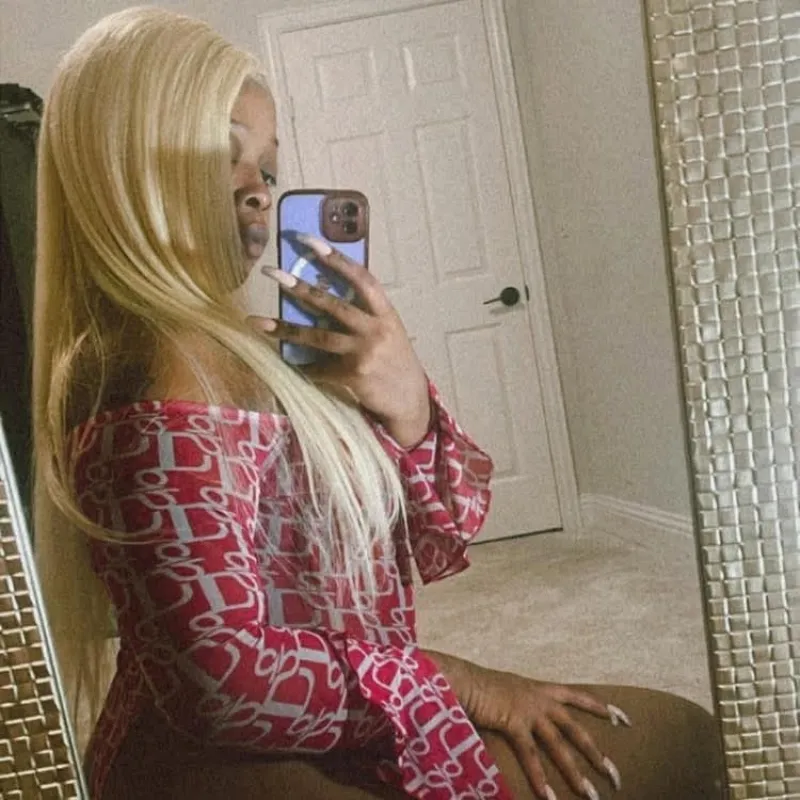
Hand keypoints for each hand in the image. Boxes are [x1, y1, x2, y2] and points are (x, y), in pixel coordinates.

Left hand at [251, 235, 430, 446]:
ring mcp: (365, 352)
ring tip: (256, 322)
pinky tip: (285, 362)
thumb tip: (323, 297)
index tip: (309, 241)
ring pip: (318, 337)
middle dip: (299, 287)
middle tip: (271, 273)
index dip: (336, 258)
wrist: (410, 399)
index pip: (361, 278)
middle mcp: (376, 329)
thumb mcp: (388, 331)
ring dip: (285, 329)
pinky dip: (302, 366)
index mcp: (385, 313)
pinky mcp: (354, 375)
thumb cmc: (395, 362)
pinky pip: (320, 368)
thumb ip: (365, 314)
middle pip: (332, 304)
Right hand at [426, 652, 628, 799]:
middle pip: (576, 729)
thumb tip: (524, 722)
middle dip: (597, 754)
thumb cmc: (478, 686)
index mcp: (539, 689)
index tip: (623, 718)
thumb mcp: (506, 692)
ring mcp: (528, 710)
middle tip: (616, 776)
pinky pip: (530, 755)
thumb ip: (519, 706)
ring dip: (575, 773)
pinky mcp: (513, 721)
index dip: (600, 707)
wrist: (460, 678)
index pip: (577, 696)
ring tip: (590, 795)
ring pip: (559, 745)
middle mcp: (539, 698)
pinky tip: (548, 797)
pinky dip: (539, 777)